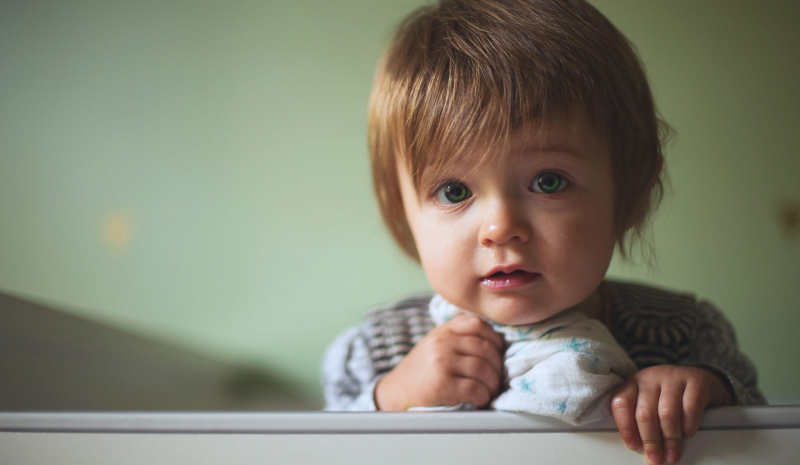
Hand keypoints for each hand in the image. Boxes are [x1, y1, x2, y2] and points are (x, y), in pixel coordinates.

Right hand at [374, 314, 504, 410]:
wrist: (395, 392)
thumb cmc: (420, 372)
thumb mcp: (434, 345)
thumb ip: (458, 338)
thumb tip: (496, 343)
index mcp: (442, 331)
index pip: (476, 324)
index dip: (494, 338)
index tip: (498, 352)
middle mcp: (442, 343)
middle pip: (485, 348)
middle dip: (497, 366)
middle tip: (496, 378)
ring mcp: (441, 363)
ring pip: (483, 369)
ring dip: (492, 384)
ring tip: (490, 391)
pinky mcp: (442, 385)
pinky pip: (475, 388)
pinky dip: (483, 396)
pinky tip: (479, 399)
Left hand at [611, 365, 733, 464]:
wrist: (701, 380)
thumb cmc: (671, 397)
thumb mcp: (651, 401)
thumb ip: (642, 419)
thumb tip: (641, 449)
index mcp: (634, 383)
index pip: (621, 403)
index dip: (626, 428)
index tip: (634, 446)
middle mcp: (650, 377)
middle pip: (645, 413)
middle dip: (650, 441)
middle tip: (655, 459)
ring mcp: (673, 376)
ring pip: (667, 413)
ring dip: (670, 439)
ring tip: (672, 455)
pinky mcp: (696, 380)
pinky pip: (690, 408)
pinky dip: (688, 426)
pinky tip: (688, 434)